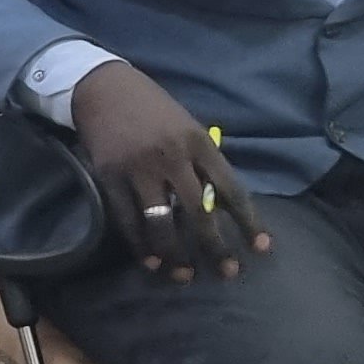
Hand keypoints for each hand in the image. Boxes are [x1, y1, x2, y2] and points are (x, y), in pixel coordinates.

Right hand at [65, 59, 265, 279]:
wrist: (102, 87)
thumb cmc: (152, 109)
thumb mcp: (188, 126)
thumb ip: (203, 162)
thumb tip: (218, 206)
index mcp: (198, 143)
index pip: (231, 190)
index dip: (248, 222)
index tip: (261, 249)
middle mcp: (172, 157)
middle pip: (198, 212)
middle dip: (215, 247)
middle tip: (226, 273)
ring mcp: (139, 168)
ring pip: (161, 221)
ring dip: (176, 254)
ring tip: (185, 276)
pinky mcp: (110, 177)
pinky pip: (127, 219)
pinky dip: (140, 244)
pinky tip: (151, 261)